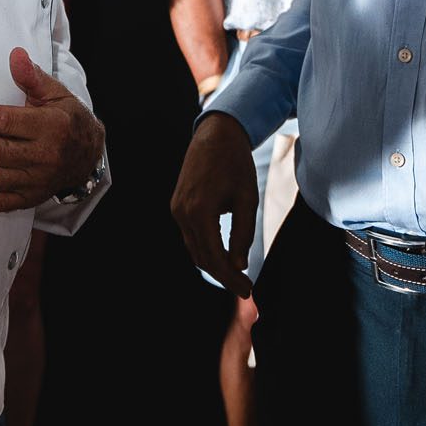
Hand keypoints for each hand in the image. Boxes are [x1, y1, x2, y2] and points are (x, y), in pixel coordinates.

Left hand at [0, 48, 104, 212]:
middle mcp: (44, 155)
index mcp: (51, 126)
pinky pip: (0, 204)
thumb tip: (16, 54)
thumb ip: (32, 77)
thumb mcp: (56, 93)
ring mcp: (37, 181)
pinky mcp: (30, 198)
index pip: (6, 122)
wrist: (89, 156)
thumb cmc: (67, 119)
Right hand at [170, 111, 258, 297]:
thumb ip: (243, 234)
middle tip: (245, 288)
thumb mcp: (247, 199)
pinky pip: (190, 236)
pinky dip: (206, 249)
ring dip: (214, 264)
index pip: (214, 257)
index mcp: (200, 210)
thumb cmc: (236, 164)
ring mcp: (176, 209)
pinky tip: (223, 256)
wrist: (216, 134)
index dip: (231, 278)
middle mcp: (182, 212)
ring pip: (194, 249)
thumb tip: (238, 266)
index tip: (248, 290)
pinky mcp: (177, 205)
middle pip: (202, 257)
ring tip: (237, 276)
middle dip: (223, 275)